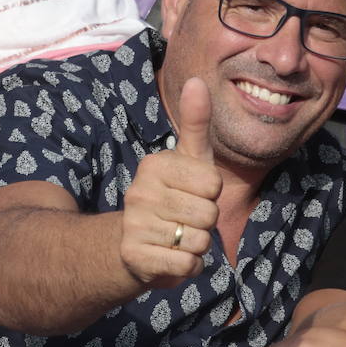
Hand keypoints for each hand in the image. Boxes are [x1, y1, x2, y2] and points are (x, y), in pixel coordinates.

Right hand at [117, 78, 221, 288]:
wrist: (132, 244)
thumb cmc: (173, 195)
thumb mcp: (188, 159)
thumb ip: (196, 122)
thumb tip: (197, 80)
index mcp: (154, 165)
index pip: (213, 184)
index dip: (211, 194)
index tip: (192, 193)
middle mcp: (139, 193)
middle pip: (208, 214)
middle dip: (206, 222)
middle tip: (185, 219)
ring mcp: (134, 225)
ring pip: (199, 242)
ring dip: (197, 246)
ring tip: (178, 238)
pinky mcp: (135, 257)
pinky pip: (187, 265)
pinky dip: (189, 266)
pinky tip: (173, 256)